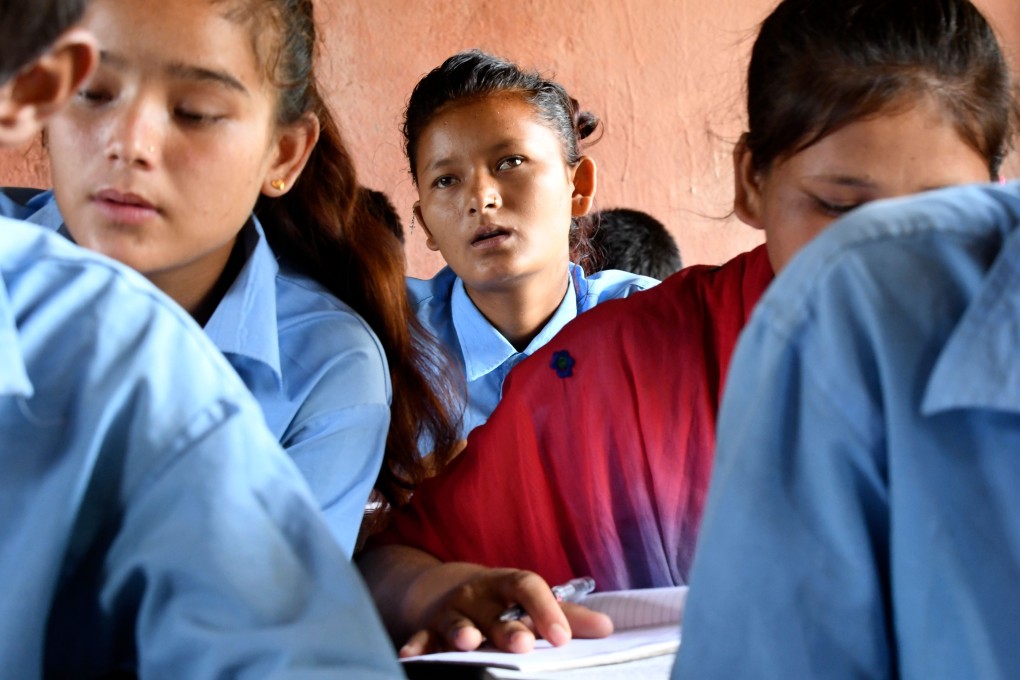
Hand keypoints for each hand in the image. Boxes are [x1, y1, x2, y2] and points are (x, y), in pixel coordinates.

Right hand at [398, 567, 612, 656]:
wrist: (451, 590)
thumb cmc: (503, 601)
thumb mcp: (531, 602)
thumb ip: (567, 616)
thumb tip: (608, 629)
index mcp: (508, 584)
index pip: (528, 587)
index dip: (545, 609)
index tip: (562, 638)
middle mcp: (479, 594)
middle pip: (494, 610)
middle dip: (506, 627)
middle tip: (522, 645)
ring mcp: (452, 611)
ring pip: (456, 621)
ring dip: (461, 632)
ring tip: (468, 643)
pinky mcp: (428, 628)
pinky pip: (422, 637)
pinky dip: (416, 646)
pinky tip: (411, 656)